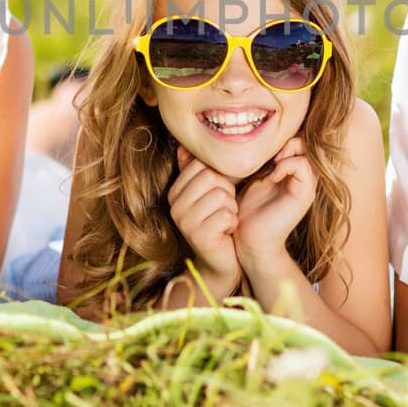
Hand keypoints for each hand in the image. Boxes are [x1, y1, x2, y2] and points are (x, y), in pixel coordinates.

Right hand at [168, 147, 241, 295]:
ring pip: (222, 196)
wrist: (220, 262)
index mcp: (175, 191)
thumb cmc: (218, 223)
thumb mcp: (208, 195)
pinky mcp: (198, 236)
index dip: (221, 177)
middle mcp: (174, 205)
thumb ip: (197, 171)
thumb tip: (184, 144)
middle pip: (213, 177)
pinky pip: (226, 215)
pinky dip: (233, 223)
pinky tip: (225, 232)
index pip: (204, 165)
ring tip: (224, 221)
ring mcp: (184, 221)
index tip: (219, 195)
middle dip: (227, 193)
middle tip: (223, 210)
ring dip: (231, 209)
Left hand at [233, 137, 316, 269]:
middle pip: (307, 144)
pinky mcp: (304, 195)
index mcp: (292, 175)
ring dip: (287, 152)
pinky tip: (271, 177)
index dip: (283, 140)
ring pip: (307, 152)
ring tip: (271, 166)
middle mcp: (303, 180)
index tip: (263, 152)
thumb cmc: (246, 212)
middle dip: (288, 142)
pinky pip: (303, 166)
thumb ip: (260, 163)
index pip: (298, 143)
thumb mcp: (252, 180)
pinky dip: (286, 165)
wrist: (250, 242)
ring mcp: (306, 187)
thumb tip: (254, 141)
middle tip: (269, 155)